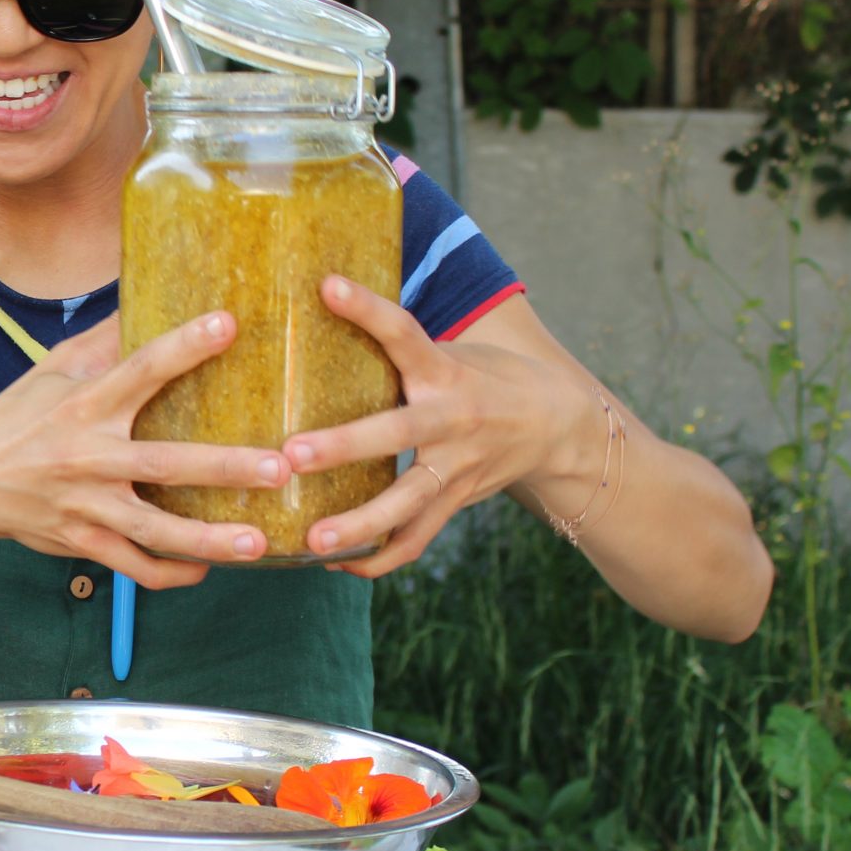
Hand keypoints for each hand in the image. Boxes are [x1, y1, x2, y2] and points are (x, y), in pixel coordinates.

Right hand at [0, 313, 288, 588]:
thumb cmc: (15, 418)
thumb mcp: (52, 370)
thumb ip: (103, 340)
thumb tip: (146, 292)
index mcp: (83, 406)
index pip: (139, 370)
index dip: (183, 346)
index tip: (228, 324)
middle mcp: (87, 458)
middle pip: (163, 465)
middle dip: (223, 468)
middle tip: (278, 466)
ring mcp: (86, 506)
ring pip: (155, 532)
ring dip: (208, 540)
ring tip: (258, 543)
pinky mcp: (83, 542)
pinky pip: (134, 567)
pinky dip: (172, 573)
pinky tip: (208, 569)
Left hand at [283, 277, 591, 577]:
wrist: (558, 423)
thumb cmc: (487, 376)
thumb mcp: (452, 350)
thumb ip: (398, 348)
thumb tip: (320, 308)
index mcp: (446, 371)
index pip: (405, 332)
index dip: (368, 309)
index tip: (328, 286)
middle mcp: (452, 420)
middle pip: (397, 434)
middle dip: (344, 447)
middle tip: (292, 455)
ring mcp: (457, 467)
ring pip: (407, 504)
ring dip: (359, 525)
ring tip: (313, 541)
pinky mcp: (457, 501)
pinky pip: (417, 539)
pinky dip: (380, 558)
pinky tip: (339, 564)